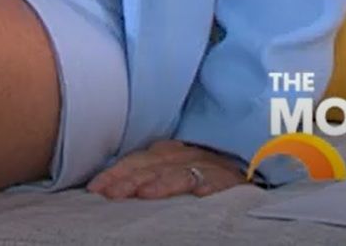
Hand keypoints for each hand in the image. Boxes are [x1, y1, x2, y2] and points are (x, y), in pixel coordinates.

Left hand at [88, 139, 248, 198]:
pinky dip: (202, 185)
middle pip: (150, 165)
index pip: (135, 161)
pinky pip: (213, 180)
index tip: (95, 188)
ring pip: (177, 172)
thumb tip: (113, 187)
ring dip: (159, 183)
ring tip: (142, 194)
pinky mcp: (228, 178)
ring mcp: (206, 165)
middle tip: (108, 193)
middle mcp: (183, 155)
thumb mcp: (172, 168)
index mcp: (166, 152)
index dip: (114, 173)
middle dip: (128, 179)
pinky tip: (192, 193)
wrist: (250, 167)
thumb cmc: (203, 172)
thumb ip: (148, 174)